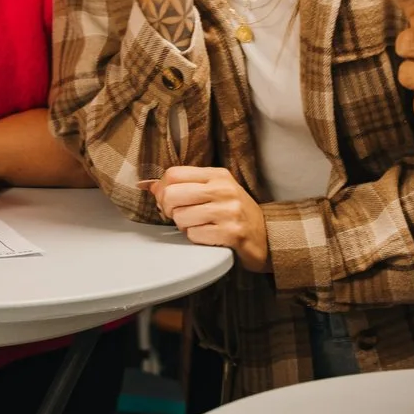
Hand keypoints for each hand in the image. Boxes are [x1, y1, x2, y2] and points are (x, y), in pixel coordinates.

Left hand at [146, 166, 267, 271]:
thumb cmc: (234, 213)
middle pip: (172, 194)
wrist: (266, 237)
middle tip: (178, 216)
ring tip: (200, 226)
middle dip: (168, 210)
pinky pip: (194, 235)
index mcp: (217, 175)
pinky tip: (208, 236)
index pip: (173, 174)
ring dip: (184, 227)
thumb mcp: (214, 191)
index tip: (165, 200)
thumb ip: (184, 185)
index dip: (161, 189)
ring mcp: (229, 211)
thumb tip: (148, 185)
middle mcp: (223, 189)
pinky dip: (196, 239)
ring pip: (180, 218)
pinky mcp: (231, 233)